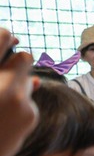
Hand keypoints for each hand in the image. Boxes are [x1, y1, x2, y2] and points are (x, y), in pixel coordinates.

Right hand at [0, 29, 37, 155]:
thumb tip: (19, 49)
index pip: (2, 36)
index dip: (5, 36)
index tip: (7, 39)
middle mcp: (1, 81)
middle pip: (25, 58)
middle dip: (20, 63)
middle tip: (7, 74)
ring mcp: (16, 97)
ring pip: (30, 81)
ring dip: (20, 87)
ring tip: (1, 104)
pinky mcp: (29, 113)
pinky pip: (29, 101)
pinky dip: (21, 107)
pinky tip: (6, 119)